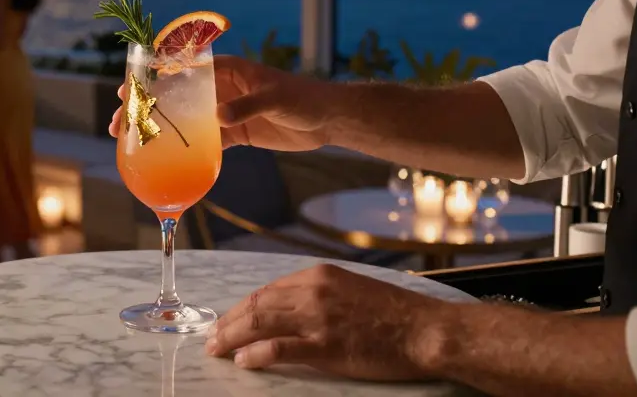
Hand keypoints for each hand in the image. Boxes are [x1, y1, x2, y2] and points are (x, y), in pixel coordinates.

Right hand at [107, 55, 329, 150]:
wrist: (327, 120)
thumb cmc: (303, 98)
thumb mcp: (276, 98)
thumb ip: (247, 106)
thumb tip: (218, 118)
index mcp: (226, 70)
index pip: (181, 67)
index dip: (152, 76)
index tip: (128, 88)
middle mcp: (220, 89)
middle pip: (174, 95)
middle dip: (145, 106)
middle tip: (119, 122)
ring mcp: (225, 112)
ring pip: (184, 120)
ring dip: (159, 129)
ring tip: (132, 141)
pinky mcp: (234, 134)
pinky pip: (204, 142)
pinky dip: (186, 151)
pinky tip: (166, 161)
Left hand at [205, 263, 444, 378]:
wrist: (425, 330)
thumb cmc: (394, 313)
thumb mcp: (350, 289)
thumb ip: (318, 295)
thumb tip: (288, 309)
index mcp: (317, 275)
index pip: (266, 290)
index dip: (241, 307)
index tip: (227, 320)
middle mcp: (313, 291)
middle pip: (257, 304)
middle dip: (228, 322)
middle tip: (212, 338)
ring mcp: (318, 318)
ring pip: (260, 323)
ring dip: (232, 337)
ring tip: (216, 349)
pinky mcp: (326, 345)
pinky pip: (280, 348)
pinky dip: (256, 354)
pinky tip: (243, 361)